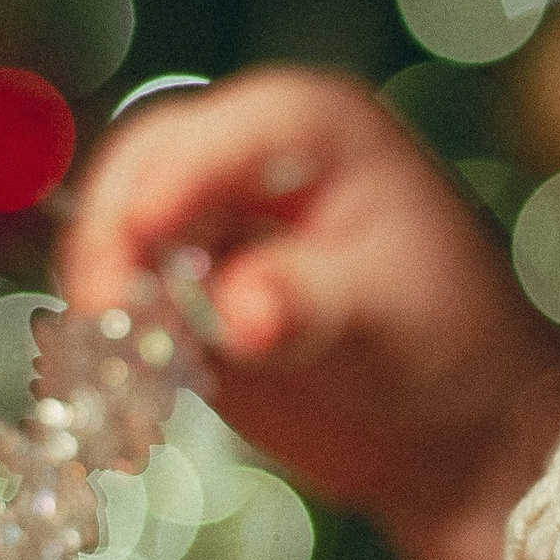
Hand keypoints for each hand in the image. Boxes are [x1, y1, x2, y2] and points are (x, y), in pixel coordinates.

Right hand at [58, 68, 559, 559]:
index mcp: (314, 128)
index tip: (139, 236)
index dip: (169, 179)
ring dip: (102, 292)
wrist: (457, 431)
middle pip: (142, 169)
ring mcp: (210, 223)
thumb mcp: (386, 316)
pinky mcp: (182, 292)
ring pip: (117, 235)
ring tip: (111, 359)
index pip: (215, 133)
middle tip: (103, 311)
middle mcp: (249, 158)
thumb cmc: (452, 345)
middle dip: (112, 235)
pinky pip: (121, 301)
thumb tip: (240, 314)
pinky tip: (119, 381)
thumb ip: (306, 304)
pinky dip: (109, 335)